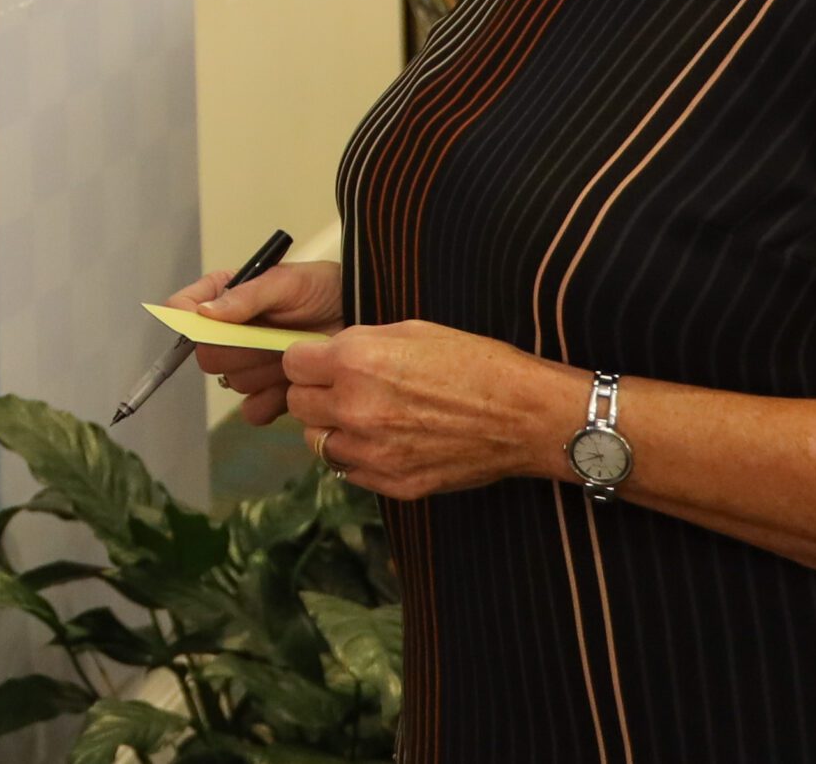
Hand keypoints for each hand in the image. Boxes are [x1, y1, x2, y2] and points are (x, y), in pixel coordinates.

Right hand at [165, 261, 342, 426]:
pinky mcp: (269, 394)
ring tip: (293, 350)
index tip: (202, 323)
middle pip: (205, 356)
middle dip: (240, 349)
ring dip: (264, 371)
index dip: (185, 318)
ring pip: (234, 383)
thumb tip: (203, 314)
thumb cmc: (324, 288)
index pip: (182, 309)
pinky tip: (293, 382)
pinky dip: (272, 400)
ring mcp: (249, 366)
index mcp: (226, 298)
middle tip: (272, 335)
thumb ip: (246, 296)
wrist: (360, 314)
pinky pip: (253, 410)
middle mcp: (230, 333)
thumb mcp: (287, 283)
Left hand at [282, 322, 585, 500]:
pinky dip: (357, 456)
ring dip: (332, 428)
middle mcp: (353, 408)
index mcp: (355, 361)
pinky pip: (348, 470)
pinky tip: (386, 440)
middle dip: (316, 393)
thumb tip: (327, 355)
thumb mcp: (411, 331)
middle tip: (344, 388)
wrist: (523, 415)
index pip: (292, 364)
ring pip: (316, 442)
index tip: (321, 362)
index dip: (308, 360)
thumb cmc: (474, 362)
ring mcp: (370, 452)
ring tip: (366, 416)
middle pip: (298, 404)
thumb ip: (359, 344)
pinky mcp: (390, 484)